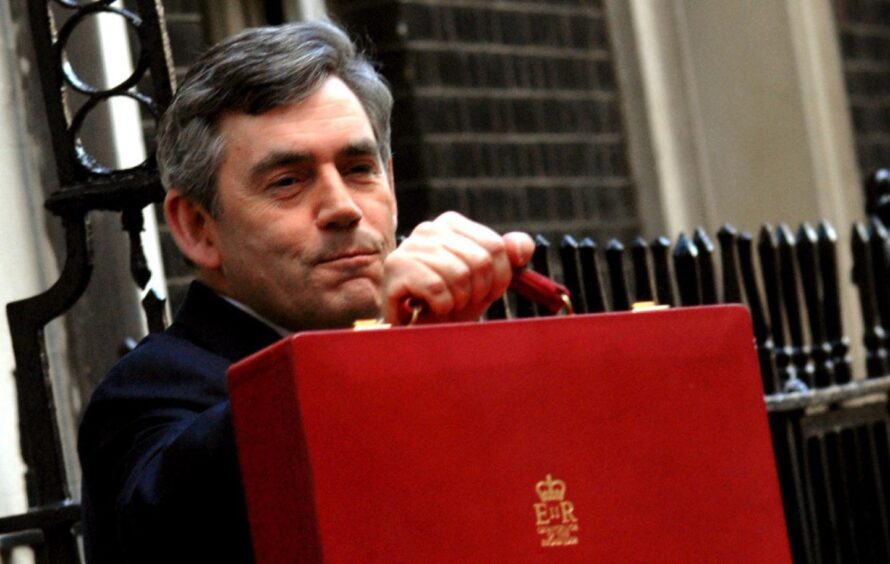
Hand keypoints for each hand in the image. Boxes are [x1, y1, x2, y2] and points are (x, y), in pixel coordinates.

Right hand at [381, 212, 533, 323]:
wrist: (416, 329)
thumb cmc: (451, 301)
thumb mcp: (485, 279)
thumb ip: (507, 256)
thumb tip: (521, 249)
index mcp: (452, 224)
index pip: (495, 247)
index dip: (499, 279)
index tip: (486, 293)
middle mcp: (429, 228)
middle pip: (480, 262)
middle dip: (477, 292)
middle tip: (462, 302)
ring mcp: (411, 246)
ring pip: (459, 275)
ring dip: (458, 301)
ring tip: (445, 305)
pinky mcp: (397, 268)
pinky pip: (437, 288)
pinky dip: (441, 306)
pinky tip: (430, 308)